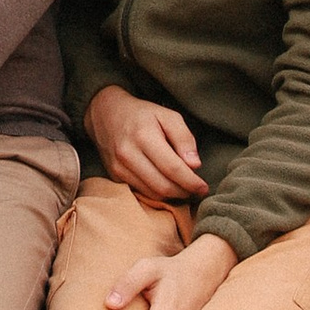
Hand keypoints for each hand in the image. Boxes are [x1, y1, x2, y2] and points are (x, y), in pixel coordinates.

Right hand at [87, 84, 208, 203]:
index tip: (204, 187)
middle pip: (163, 186)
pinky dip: (157, 194)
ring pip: (152, 194)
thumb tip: (195, 165)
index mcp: (144, 136)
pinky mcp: (114, 176)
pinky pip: (141, 193)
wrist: (106, 114)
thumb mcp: (167, 116)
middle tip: (197, 190)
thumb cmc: (142, 114)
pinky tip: (167, 186)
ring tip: (184, 188)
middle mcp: (128, 154)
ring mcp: (119, 167)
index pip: (172, 168)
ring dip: (172, 196)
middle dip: (184, 192)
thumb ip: (184, 138)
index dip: (191, 182)